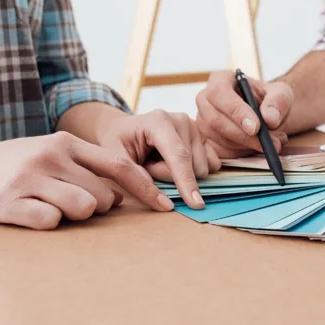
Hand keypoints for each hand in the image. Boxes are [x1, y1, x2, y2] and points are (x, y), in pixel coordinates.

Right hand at [0, 132, 172, 229]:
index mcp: (64, 142)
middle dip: (95, 209)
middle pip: (104, 196)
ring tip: (43, 207)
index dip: (147, 189)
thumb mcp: (43, 154)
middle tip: (63, 204)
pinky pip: (49, 222)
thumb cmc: (2, 167)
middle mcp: (50, 155)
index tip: (167, 208)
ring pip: (83, 209)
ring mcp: (29, 177)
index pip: (120, 166)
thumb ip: (81, 167)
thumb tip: (120, 193)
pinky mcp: (8, 202)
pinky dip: (44, 224)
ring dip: (71, 217)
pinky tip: (25, 214)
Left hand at [95, 110, 219, 208]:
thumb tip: (162, 200)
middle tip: (148, 165)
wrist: (124, 129)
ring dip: (179, 174)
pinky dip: (192, 171)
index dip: (186, 181)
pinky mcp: (204, 137)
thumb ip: (134, 177)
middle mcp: (182, 120)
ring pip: (202, 168)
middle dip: (169, 177)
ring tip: (159, 161)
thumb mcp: (113, 159)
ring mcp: (195, 127)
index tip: (196, 204)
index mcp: (159, 121)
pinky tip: (175, 162)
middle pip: (190, 166)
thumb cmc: (117, 142)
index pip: (178, 155)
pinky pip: (211, 165)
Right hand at [195, 71, 291, 157]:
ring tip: (271, 142)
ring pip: (218, 138)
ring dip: (246, 145)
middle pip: (215, 119)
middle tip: (267, 143)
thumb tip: (270, 118)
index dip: (236, 111)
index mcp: (220, 80)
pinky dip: (240, 154)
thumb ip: (278, 102)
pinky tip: (256, 148)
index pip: (219, 93)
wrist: (267, 115)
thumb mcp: (281, 94)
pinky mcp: (206, 140)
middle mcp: (205, 99)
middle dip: (242, 135)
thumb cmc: (270, 100)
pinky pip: (219, 152)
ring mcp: (203, 120)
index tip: (256, 127)